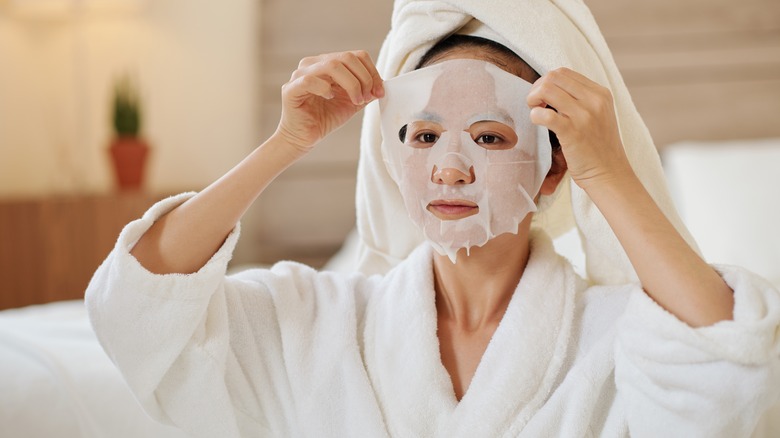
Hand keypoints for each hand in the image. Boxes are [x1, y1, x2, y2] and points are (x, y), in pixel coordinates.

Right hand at [274, 50, 383, 154]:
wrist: (304, 137)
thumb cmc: (324, 118)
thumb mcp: (352, 103)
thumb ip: (366, 92)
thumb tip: (381, 85)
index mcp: (328, 63)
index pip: (355, 55)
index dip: (371, 72)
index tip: (379, 91)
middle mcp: (314, 64)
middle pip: (347, 57)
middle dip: (364, 78)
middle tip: (367, 97)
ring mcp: (300, 74)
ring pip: (332, 65)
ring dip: (351, 84)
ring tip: (355, 101)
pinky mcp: (291, 89)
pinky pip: (310, 80)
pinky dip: (325, 89)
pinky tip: (329, 98)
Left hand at [527, 68, 632, 190]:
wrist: (610, 174)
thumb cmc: (599, 148)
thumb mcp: (599, 115)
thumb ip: (581, 100)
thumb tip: (551, 89)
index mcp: (600, 93)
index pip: (564, 73)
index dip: (547, 82)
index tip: (543, 99)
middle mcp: (594, 100)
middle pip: (554, 76)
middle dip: (537, 88)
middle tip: (535, 104)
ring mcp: (584, 115)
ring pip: (547, 89)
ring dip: (533, 99)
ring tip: (535, 112)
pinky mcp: (572, 132)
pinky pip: (545, 114)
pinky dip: (535, 115)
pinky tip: (537, 122)